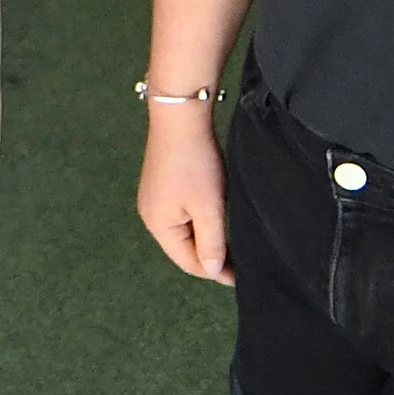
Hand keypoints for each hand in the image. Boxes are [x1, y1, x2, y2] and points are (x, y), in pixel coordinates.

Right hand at [136, 108, 233, 284]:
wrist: (180, 117)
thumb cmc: (194, 163)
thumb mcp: (209, 208)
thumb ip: (212, 243)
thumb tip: (213, 271)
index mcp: (159, 226)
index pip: (188, 263)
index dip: (216, 272)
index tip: (243, 277)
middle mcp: (151, 216)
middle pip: (184, 249)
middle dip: (210, 257)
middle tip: (241, 263)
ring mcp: (154, 199)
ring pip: (184, 231)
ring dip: (206, 239)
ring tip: (232, 243)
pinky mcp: (161, 185)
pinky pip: (182, 215)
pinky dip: (199, 221)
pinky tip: (215, 218)